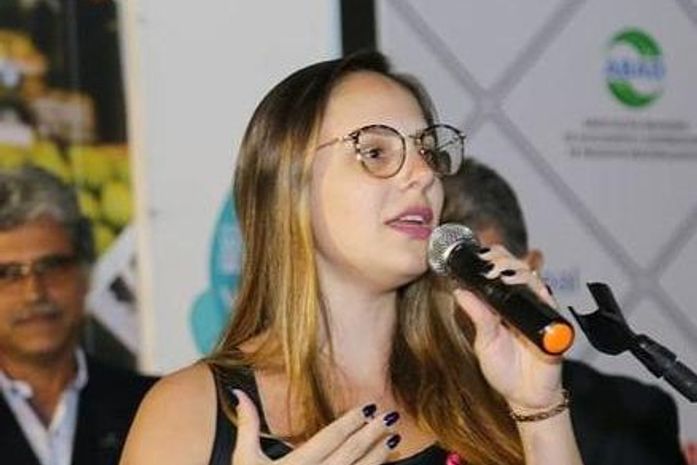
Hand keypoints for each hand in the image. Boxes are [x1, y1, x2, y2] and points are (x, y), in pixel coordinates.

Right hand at [232, 390, 400, 464]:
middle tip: (389, 417)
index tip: (368, 407)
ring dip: (377, 457)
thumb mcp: (243, 460)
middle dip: (371, 434)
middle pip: (349, 454)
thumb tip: (241, 393)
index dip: (351, 421)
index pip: (330, 438)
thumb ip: (246, 425)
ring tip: (392, 440)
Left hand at [453, 245, 563, 411]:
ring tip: (502, 274)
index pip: (499, 271)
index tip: (477, 257)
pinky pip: (549, 302)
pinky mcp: (553, 324)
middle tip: (489, 264)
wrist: (526, 397)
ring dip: (518, 272)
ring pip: (533, 279)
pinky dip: (540, 293)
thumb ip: (477, 316)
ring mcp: (537, 311)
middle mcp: (521, 303)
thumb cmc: (504, 370)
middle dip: (503, 260)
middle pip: (517, 268)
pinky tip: (530, 288)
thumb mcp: (484, 341)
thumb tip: (459, 291)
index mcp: (502, 305)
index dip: (491, 260)